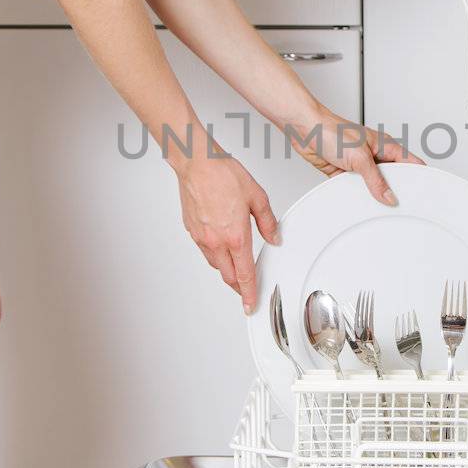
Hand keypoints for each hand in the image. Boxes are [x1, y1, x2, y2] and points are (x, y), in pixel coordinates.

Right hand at [175, 149, 278, 313]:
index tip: (251, 304)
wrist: (197, 163)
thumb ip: (268, 221)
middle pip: (228, 276)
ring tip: (236, 268)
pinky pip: (205, 251)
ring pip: (216, 265)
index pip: (244, 275)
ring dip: (227, 271)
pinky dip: (215, 256)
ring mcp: (202, 238)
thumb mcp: (257, 196)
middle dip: (238, 287)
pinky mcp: (192, 231)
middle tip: (246, 291)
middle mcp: (216, 241)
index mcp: (236, 235)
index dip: (249, 293)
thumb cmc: (222, 174)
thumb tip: (274, 237)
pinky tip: (221, 247)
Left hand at [289, 104, 425, 204]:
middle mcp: (375, 155)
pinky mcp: (344, 172)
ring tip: (376, 205)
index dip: (419, 178)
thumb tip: (389, 196)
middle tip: (398, 204)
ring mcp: (360, 164)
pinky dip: (354, 195)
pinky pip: (354, 189)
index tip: (422, 194)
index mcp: (385, 146)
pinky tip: (356, 200)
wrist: (304, 129)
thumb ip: (375, 179)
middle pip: (393, 177)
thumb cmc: (330, 129)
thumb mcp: (359, 157)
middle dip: (395, 190)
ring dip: (373, 194)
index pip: (411, 163)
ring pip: (373, 185)